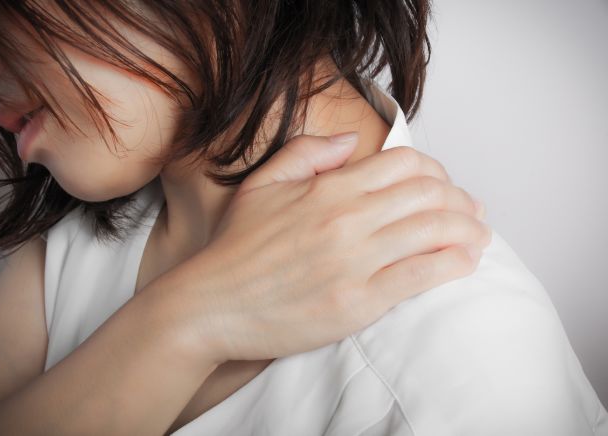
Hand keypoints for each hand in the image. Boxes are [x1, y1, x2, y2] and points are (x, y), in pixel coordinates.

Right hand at [178, 132, 490, 363]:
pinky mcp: (358, 301)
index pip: (406, 162)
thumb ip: (307, 151)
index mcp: (328, 187)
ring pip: (434, 231)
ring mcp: (354, 261)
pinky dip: (453, 264)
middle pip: (430, 193)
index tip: (442, 185)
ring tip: (478, 236)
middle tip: (471, 212)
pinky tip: (465, 263)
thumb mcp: (262, 184)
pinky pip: (422, 275)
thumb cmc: (236, 249)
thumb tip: (351, 139)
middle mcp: (347, 218)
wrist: (211, 305)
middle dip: (461, 200)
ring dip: (468, 231)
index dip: (435, 170)